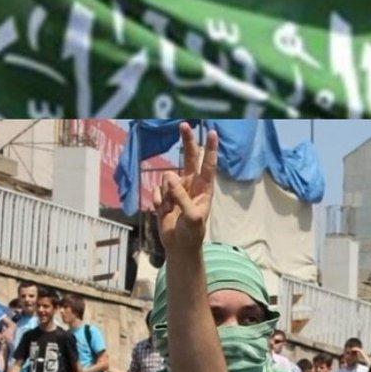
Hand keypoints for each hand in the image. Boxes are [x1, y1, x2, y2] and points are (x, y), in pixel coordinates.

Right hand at [153, 124, 218, 253]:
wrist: (179, 246)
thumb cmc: (192, 233)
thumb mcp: (192, 216)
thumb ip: (181, 195)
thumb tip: (169, 176)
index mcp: (204, 189)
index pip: (209, 165)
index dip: (211, 149)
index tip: (212, 132)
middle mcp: (191, 185)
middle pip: (190, 158)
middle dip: (187, 142)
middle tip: (184, 124)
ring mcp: (177, 190)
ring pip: (167, 179)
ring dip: (167, 193)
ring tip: (171, 209)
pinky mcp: (164, 197)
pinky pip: (157, 191)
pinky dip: (158, 201)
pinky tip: (163, 212)